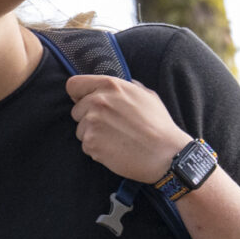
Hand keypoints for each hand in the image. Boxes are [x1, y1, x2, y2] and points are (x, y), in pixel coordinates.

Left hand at [65, 75, 189, 183]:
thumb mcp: (147, 95)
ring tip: (116, 139)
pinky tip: (115, 149)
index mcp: (110, 85)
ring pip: (80, 129)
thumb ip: (127, 87)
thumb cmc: (159, 125)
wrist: (166, 154)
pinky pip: (86, 146)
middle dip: (88, 118)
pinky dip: (97, 150)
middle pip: (76, 110)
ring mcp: (92, 123)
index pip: (74, 85)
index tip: (86, 102)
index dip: (79, 95)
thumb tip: (121, 85)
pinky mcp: (91, 143)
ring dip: (93, 135)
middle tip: (111, 126)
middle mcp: (98, 101)